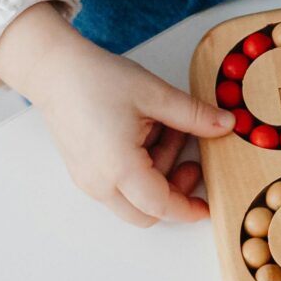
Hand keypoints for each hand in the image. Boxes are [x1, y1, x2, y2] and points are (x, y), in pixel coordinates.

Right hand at [0, 3, 232, 225]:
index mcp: (119, 168)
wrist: (54, 69)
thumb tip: (225, 126)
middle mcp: (99, 183)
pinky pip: (117, 185)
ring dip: (157, 174)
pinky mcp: (83, 171)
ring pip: (133, 199)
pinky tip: (144, 134)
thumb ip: (194, 116)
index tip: (207, 206)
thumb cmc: (95, 79)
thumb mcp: (155, 95)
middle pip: (147, 211)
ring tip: (164, 130)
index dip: (188, 209)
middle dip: (174, 191)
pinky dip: (138, 169)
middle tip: (192, 160)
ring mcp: (87, 179)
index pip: (162, 205)